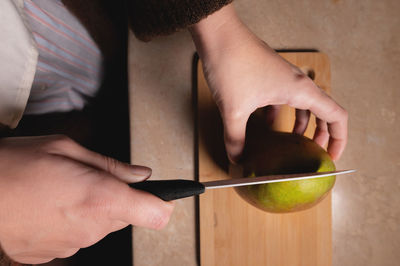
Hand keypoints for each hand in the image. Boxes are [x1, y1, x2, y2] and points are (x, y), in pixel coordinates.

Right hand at [0, 135, 172, 263]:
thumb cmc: (14, 166)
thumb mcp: (66, 149)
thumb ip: (110, 165)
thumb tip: (140, 174)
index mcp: (102, 199)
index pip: (156, 212)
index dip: (163, 201)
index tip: (163, 194)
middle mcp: (92, 228)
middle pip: (126, 215)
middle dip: (117, 197)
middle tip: (91, 179)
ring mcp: (72, 246)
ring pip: (101, 225)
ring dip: (92, 209)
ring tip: (63, 191)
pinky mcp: (53, 255)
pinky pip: (78, 237)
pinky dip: (72, 223)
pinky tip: (50, 207)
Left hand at [190, 4, 347, 161]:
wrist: (219, 35)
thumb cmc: (233, 64)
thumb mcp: (234, 110)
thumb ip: (236, 138)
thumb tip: (237, 157)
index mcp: (300, 90)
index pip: (336, 116)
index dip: (339, 139)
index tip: (332, 156)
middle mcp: (297, 83)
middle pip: (322, 111)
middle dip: (321, 134)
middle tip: (314, 153)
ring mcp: (284, 78)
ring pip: (303, 104)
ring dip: (302, 124)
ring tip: (295, 143)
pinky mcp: (270, 75)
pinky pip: (284, 98)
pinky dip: (281, 114)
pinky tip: (268, 125)